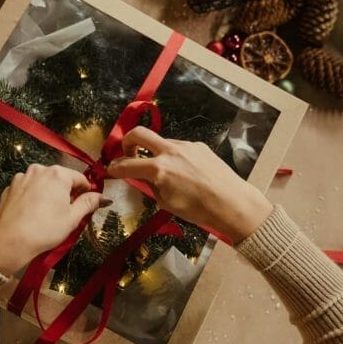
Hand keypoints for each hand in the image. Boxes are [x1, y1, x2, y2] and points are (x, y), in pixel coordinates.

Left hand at [0, 164, 106, 275]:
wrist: (8, 242)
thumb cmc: (45, 230)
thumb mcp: (72, 218)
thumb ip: (88, 203)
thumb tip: (103, 197)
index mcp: (58, 174)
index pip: (80, 178)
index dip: (86, 191)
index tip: (86, 205)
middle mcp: (39, 169)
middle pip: (60, 178)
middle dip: (66, 193)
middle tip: (66, 213)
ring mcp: (22, 177)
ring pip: (43, 183)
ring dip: (48, 194)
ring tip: (47, 215)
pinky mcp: (10, 187)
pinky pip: (28, 189)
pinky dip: (33, 197)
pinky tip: (32, 214)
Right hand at [107, 127, 272, 242]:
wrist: (232, 203)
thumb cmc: (198, 210)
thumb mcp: (166, 202)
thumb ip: (149, 186)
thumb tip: (139, 177)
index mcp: (158, 169)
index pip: (126, 164)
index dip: (114, 168)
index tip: (110, 170)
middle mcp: (169, 151)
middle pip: (139, 134)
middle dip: (126, 142)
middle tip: (127, 154)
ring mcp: (185, 145)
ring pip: (160, 142)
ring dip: (153, 152)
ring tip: (162, 171)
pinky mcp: (198, 146)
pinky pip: (178, 147)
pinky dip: (172, 156)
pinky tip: (183, 172)